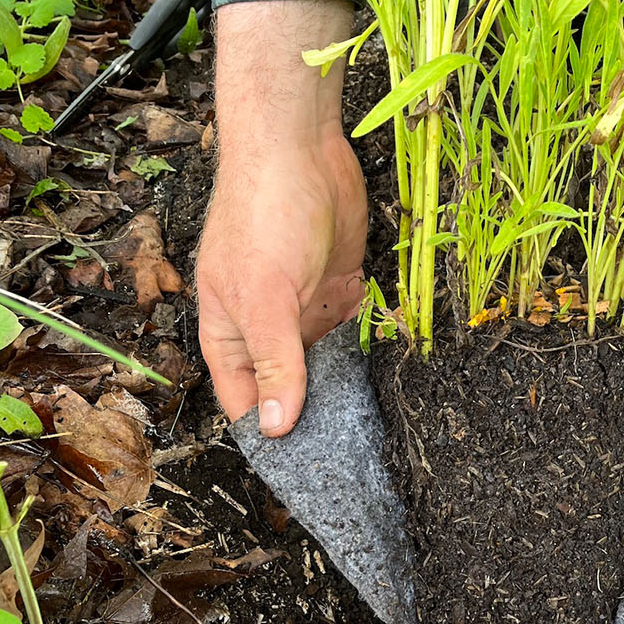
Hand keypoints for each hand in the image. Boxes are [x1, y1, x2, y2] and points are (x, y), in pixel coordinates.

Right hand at [196, 0, 364, 435]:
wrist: (300, 146)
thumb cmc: (262, 213)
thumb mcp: (265, 298)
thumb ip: (277, 361)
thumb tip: (276, 426)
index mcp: (231, 334)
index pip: (246, 402)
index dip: (268, 436)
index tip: (302, 477)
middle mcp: (266, 326)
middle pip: (289, 387)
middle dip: (315, 417)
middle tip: (353, 462)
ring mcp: (304, 306)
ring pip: (326, 362)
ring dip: (348, 386)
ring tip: (379, 432)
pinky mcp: (340, 285)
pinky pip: (355, 329)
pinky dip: (370, 349)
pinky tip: (393, 376)